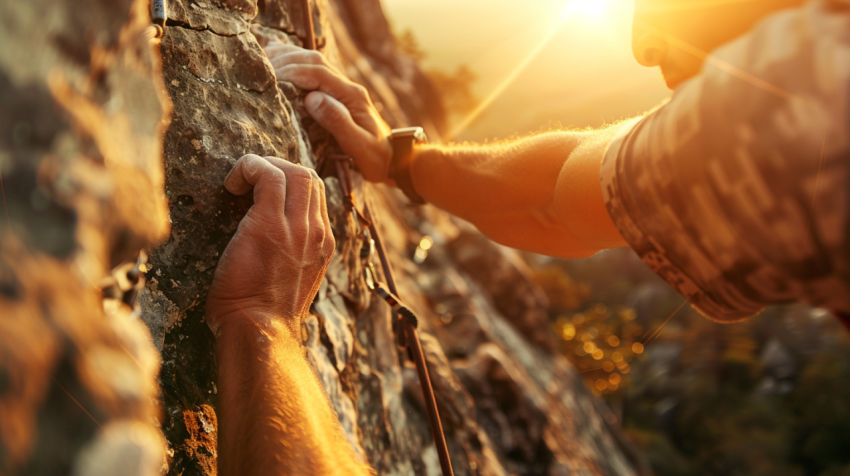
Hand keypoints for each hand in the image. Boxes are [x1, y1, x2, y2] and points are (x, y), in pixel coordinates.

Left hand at [206, 155, 334, 335]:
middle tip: (249, 179)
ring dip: (263, 166)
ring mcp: (298, 228)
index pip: (316, 196)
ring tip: (238, 180)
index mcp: (323, 246)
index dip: (290, 183)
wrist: (260, 333)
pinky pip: (267, 176)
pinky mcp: (269, 224)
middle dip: (278, 167)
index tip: (262, 190)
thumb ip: (289, 261)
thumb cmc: (263, 318)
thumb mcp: (289, 285)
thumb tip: (268, 251)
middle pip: (309, 177)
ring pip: (294, 171)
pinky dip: (249, 168)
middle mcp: (316, 234)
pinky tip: (230, 183)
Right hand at [264, 41, 392, 182]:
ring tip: (264, 62)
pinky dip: (294, 64)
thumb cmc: (376, 158)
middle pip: (314, 60)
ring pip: (313, 61)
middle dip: (286, 61)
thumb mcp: (359, 146)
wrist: (394, 159)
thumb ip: (338, 122)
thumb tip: (312, 98)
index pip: (319, 73)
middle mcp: (347, 87)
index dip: (293, 72)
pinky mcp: (336, 94)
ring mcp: (342, 88)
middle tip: (262, 70)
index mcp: (352, 96)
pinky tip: (278, 65)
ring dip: (288, 58)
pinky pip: (314, 71)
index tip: (272, 80)